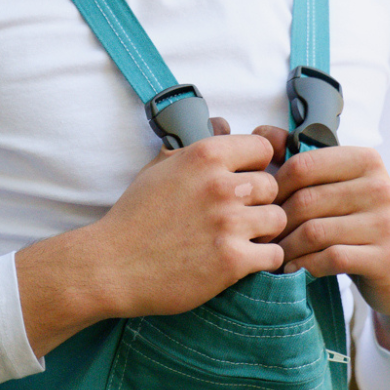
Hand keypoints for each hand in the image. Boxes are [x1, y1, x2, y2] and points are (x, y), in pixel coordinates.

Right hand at [15, 123, 286, 356]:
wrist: (112, 265)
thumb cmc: (135, 216)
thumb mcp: (159, 168)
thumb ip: (195, 146)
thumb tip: (223, 123)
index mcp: (204, 155)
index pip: (263, 147)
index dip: (256, 166)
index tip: (246, 181)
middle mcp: (220, 185)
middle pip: (273, 186)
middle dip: (260, 201)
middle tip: (241, 215)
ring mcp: (228, 223)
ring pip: (278, 220)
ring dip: (264, 231)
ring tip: (242, 239)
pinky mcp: (232, 261)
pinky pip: (274, 254)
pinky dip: (263, 259)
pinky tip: (243, 260)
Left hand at [267, 130, 389, 352]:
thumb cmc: (364, 225)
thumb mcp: (344, 189)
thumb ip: (308, 166)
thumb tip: (262, 137)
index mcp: (366, 161)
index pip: (303, 165)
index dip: (274, 188)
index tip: (262, 207)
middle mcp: (380, 187)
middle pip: (305, 200)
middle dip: (277, 222)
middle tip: (262, 237)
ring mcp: (386, 223)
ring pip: (315, 231)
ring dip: (287, 247)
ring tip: (275, 255)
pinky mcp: (387, 258)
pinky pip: (331, 258)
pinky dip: (305, 265)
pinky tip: (295, 269)